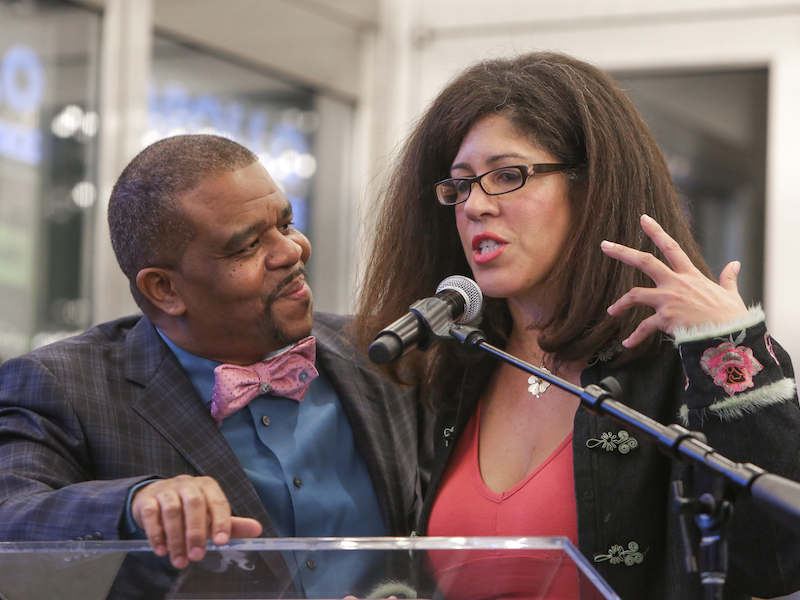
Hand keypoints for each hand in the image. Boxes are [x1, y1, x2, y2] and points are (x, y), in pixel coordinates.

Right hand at [131, 475, 262, 568]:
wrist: (155, 497)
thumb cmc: (189, 509)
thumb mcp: (210, 515)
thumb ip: (231, 524)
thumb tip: (258, 530)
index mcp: (208, 486)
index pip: (218, 501)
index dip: (221, 521)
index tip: (221, 542)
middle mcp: (188, 484)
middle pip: (194, 504)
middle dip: (196, 533)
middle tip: (197, 557)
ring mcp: (166, 489)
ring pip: (172, 511)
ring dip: (176, 538)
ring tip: (179, 560)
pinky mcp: (147, 498)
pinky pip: (151, 514)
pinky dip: (156, 534)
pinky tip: (161, 551)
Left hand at [602, 213, 747, 348]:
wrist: (730, 336)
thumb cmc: (731, 317)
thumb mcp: (730, 293)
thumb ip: (728, 278)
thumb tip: (735, 264)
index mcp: (690, 275)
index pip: (671, 247)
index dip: (657, 232)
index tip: (643, 219)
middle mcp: (676, 283)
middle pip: (645, 261)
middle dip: (622, 252)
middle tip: (604, 245)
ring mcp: (669, 300)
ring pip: (635, 294)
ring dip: (620, 303)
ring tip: (612, 311)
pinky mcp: (665, 318)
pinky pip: (643, 327)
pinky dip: (635, 336)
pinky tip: (627, 343)